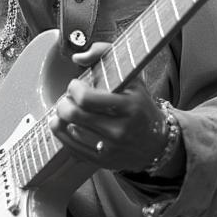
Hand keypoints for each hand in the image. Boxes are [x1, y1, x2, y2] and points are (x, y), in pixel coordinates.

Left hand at [49, 41, 166, 171]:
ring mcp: (112, 148)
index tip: (75, 85)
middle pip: (75, 115)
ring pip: (70, 132)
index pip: (86, 98)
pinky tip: (66, 126)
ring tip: (65, 111)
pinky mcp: (104, 162)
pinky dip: (64, 135)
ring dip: (60, 119)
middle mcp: (121, 129)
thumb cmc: (139, 104)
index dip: (74, 89)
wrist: (157, 141)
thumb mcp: (131, 76)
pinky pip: (73, 149)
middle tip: (66, 99)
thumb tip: (77, 57)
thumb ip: (105, 54)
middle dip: (63, 103)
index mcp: (128, 105)